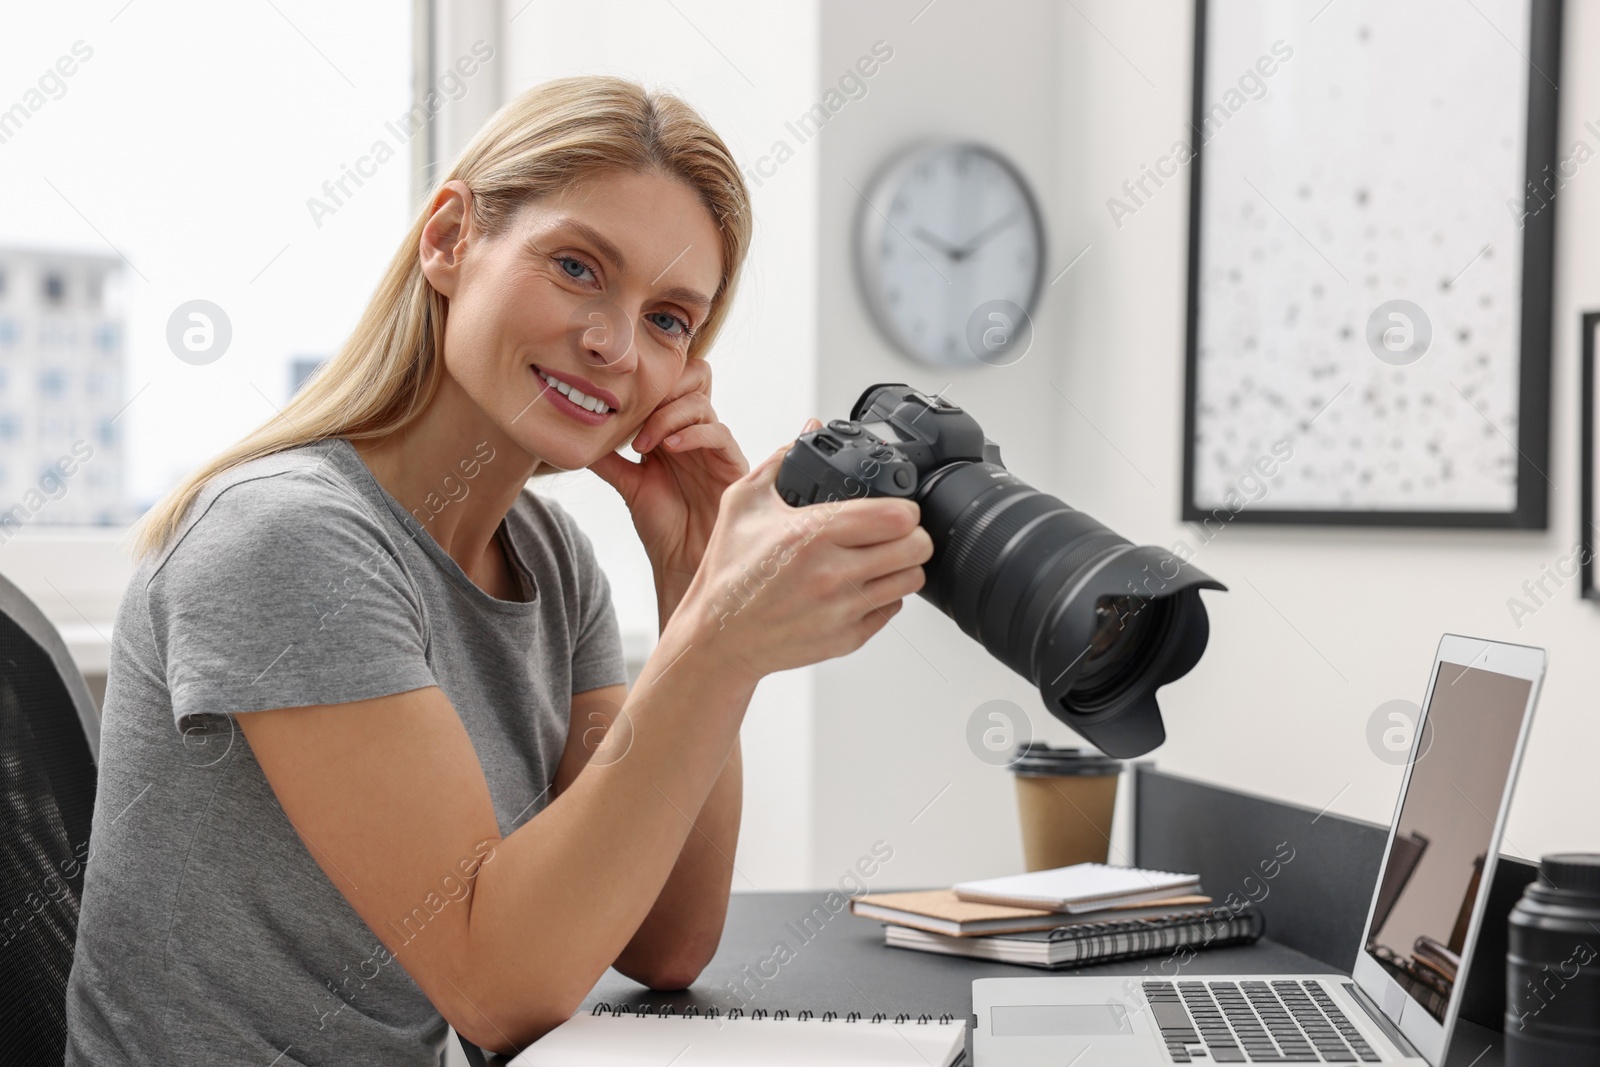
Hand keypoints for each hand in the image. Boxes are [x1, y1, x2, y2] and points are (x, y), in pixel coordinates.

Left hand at [591, 359, 748, 619]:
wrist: (684, 561)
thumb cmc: (663, 525)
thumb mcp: (629, 484)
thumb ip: (608, 458)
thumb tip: (575, 435)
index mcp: (673, 429)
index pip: (670, 382)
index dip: (650, 383)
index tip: (619, 402)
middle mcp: (695, 431)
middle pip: (694, 377)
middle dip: (664, 387)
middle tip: (636, 412)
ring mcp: (715, 445)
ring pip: (700, 402)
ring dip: (667, 417)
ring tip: (644, 445)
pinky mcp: (733, 463)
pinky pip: (719, 433)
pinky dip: (693, 433)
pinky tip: (670, 448)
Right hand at [674, 423, 934, 684]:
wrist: (717, 637)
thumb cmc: (728, 572)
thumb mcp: (743, 504)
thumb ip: (780, 461)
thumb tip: (810, 430)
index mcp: (813, 533)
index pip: (897, 517)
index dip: (905, 507)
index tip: (896, 507)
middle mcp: (833, 574)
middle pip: (916, 548)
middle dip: (912, 535)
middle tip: (896, 532)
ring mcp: (843, 610)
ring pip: (911, 580)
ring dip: (903, 566)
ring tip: (882, 558)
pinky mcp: (847, 638)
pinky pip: (892, 610)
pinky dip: (884, 596)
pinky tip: (862, 586)